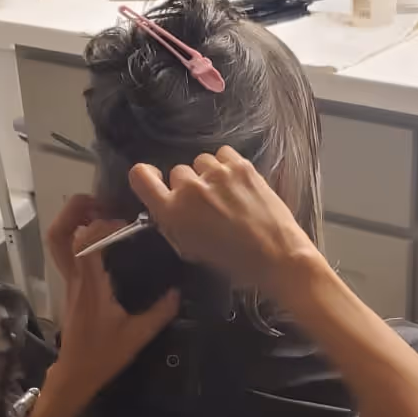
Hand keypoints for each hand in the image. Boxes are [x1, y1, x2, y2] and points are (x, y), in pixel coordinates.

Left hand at [31, 206, 178, 416]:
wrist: (75, 374)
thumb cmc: (103, 356)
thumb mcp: (138, 336)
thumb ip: (160, 312)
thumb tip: (179, 291)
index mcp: (90, 286)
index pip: (84, 243)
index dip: (101, 225)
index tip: (125, 224)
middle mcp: (75, 278)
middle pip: (58, 235)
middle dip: (74, 211)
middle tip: (100, 201)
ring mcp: (69, 280)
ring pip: (57, 241)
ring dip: (72, 219)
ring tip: (98, 210)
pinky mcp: (70, 285)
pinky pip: (66, 251)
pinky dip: (78, 234)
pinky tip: (101, 233)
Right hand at [129, 147, 318, 295]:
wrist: (277, 255)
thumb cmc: (234, 262)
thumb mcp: (192, 249)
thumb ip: (174, 223)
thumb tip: (170, 205)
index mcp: (172, 213)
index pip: (140, 177)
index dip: (146, 176)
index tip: (155, 179)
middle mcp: (190, 189)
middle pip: (178, 172)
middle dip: (188, 185)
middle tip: (207, 204)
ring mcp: (216, 174)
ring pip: (201, 162)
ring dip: (209, 174)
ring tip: (226, 194)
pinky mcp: (240, 165)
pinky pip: (222, 154)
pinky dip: (227, 165)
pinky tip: (237, 183)